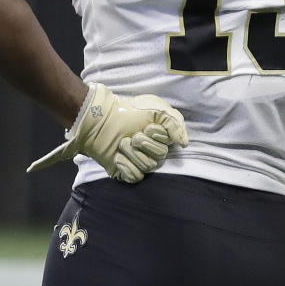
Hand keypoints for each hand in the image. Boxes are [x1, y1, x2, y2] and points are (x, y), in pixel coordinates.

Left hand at [27, 83, 188, 182]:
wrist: (101, 119)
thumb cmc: (129, 111)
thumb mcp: (157, 108)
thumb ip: (175, 123)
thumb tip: (184, 143)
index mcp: (161, 138)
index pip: (169, 145)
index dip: (158, 136)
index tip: (147, 127)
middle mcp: (152, 151)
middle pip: (159, 157)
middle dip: (143, 144)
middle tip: (132, 135)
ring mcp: (139, 162)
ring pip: (147, 167)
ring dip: (132, 153)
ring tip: (122, 144)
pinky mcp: (125, 171)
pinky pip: (135, 177)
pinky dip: (126, 166)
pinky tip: (117, 157)